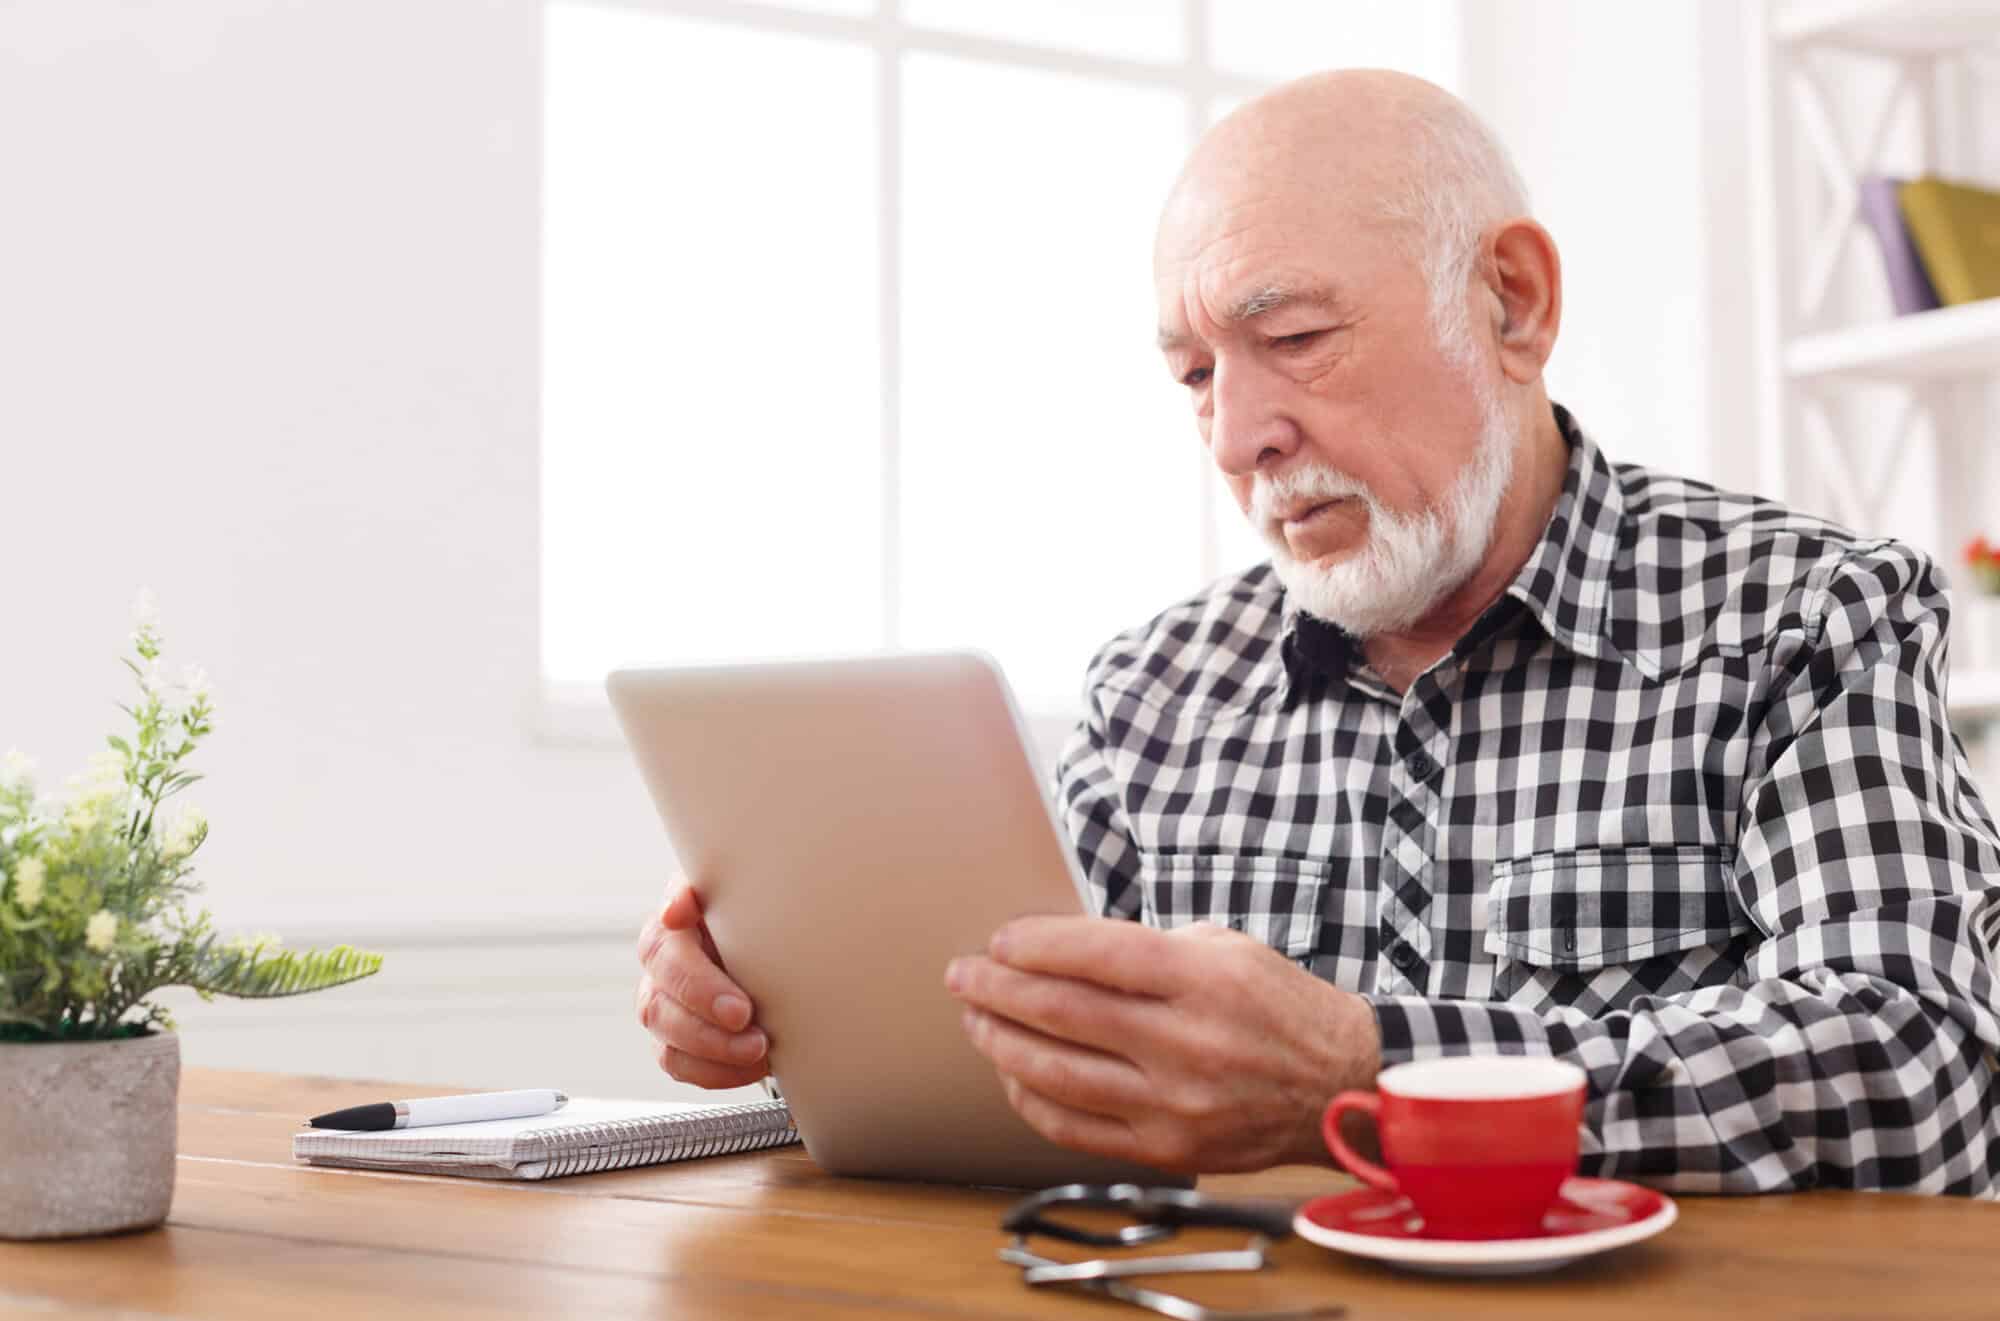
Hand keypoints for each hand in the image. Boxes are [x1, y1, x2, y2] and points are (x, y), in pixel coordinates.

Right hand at [635, 877, 769, 1087]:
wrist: (770, 937)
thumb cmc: (751, 910)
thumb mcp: (739, 890)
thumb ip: (709, 892)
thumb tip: (677, 908)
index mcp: (670, 928)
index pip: (665, 953)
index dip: (697, 985)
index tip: (740, 1009)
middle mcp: (659, 968)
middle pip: (659, 1004)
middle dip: (707, 1025)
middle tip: (752, 1031)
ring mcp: (663, 1006)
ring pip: (667, 1041)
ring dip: (714, 1054)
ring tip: (759, 1052)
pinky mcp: (675, 1039)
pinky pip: (680, 1066)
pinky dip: (717, 1073)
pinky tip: (751, 1067)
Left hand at [945, 917, 1380, 1172]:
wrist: (1341, 1084)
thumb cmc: (1278, 1007)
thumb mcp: (1224, 948)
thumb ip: (1145, 949)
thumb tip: (1060, 951)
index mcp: (1203, 980)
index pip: (1094, 955)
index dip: (1034, 945)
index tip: (999, 941)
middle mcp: (1187, 1043)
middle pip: (1062, 1013)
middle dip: (997, 990)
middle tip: (963, 975)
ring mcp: (1175, 1103)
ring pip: (1057, 1073)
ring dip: (1001, 1043)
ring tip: (977, 1020)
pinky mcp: (1168, 1148)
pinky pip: (1074, 1126)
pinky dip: (1031, 1097)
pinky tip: (1014, 1073)